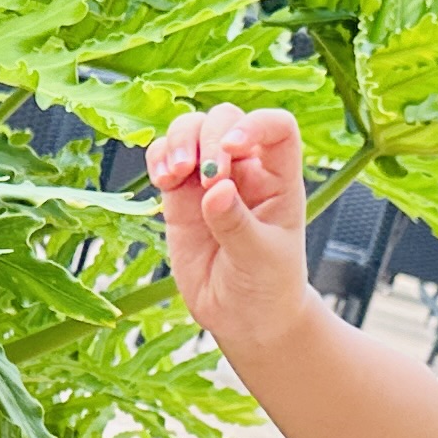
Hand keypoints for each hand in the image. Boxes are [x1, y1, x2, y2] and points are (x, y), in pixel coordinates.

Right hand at [144, 104, 313, 356]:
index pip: (276, 128)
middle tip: (206, 178)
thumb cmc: (268, 286)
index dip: (255, 124)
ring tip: (173, 175)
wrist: (244, 318)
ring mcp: (210, 180)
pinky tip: (161, 180)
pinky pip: (164, 159)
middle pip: (225, 120)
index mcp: (279, 179)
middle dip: (209, 137)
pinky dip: (157, 158)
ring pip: (191, 131)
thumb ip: (236, 224)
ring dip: (178, 142)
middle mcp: (246, 170)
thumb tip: (215, 191)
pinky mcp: (181, 197)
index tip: (233, 148)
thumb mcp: (260, 258)